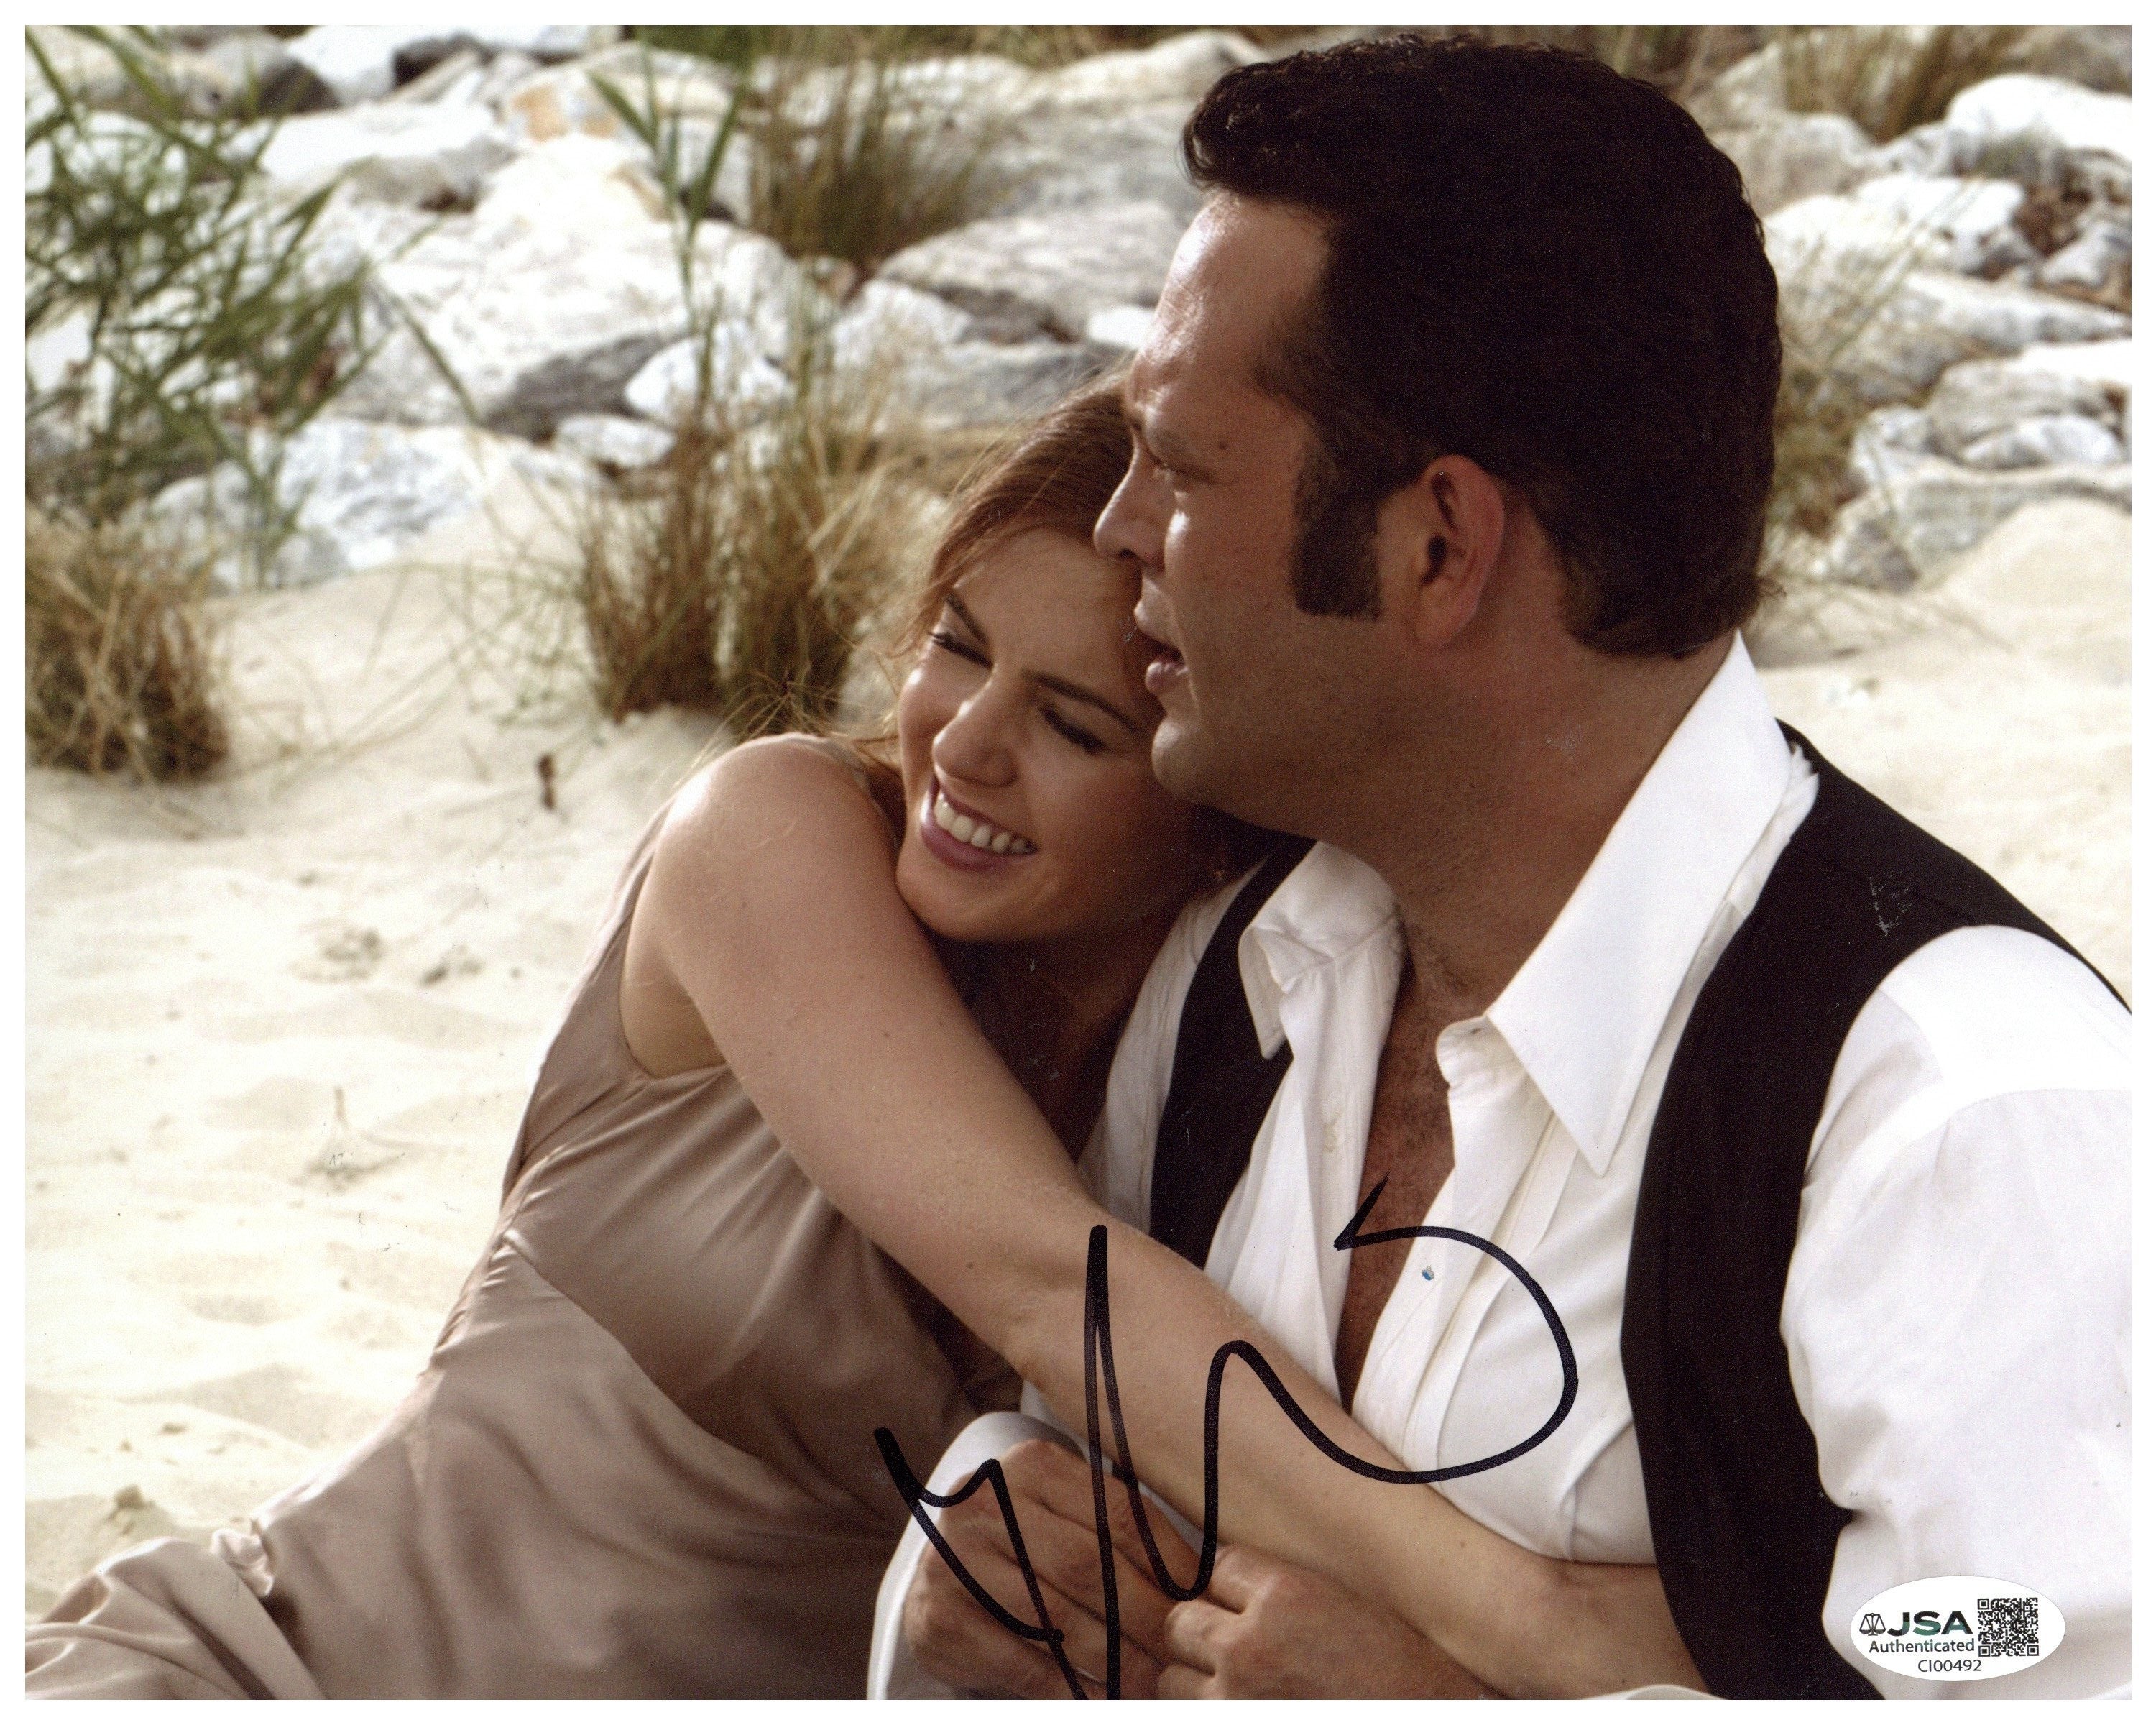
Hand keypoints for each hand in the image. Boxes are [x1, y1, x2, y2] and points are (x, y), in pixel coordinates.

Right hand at [902, 1437, 1198, 1697]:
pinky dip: (1072, 1691)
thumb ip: (1122, 1531)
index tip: (1204, 1602)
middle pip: (1088, 1567)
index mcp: (1030, 1466)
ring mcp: (955, 1560)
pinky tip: (1107, 1702)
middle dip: (1146, 1617)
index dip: (1168, 1561)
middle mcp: (986, 1504)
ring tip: (1157, 1686)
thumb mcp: (1067, 1516)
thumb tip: (1205, 1577)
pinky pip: (1024, 1664)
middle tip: (1186, 1654)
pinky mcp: (940, 1616)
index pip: (1115, 1514)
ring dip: (1118, 1661)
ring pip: (1058, 1619)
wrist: (940, 1574)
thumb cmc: (1028, 1544)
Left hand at [1160, 1543, 1495, 1697]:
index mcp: (1285, 1594)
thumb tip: (1227, 1582)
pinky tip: (1241, 1704)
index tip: (1247, 1603)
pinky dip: (1206, 1708)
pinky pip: (1186, 1712)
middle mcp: (1252, 1642)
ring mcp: (1238, 1695)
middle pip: (1181, 1621)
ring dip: (1197, 1679)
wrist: (1424, 1711)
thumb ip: (1279, 1590)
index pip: (1217, 1567)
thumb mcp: (1340, 1602)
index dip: (1231, 1588)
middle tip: (1236, 1647)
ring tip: (1238, 1686)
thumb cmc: (1395, 1669)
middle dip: (1203, 1632)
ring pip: (1173, 1675)